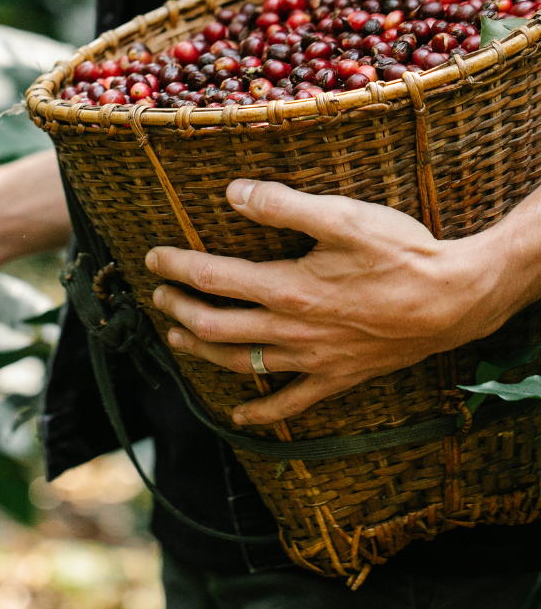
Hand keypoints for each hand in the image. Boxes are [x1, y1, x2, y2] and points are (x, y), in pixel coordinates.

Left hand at [146, 179, 525, 425]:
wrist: (456, 300)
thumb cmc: (401, 254)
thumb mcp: (342, 217)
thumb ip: (283, 204)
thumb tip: (232, 192)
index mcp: (287, 288)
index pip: (213, 278)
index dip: (176, 268)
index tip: (152, 258)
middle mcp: (291, 330)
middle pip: (215, 325)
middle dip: (178, 310)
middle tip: (157, 297)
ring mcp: (313, 359)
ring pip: (241, 363)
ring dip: (202, 351)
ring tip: (176, 339)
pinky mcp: (338, 377)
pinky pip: (290, 404)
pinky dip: (260, 413)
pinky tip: (239, 416)